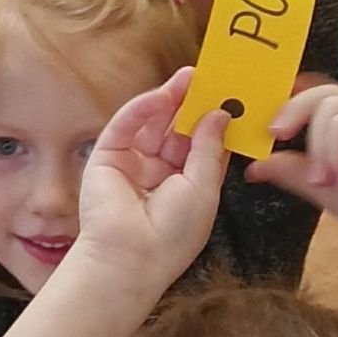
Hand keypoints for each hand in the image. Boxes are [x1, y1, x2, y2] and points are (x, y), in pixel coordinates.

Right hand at [70, 74, 227, 299]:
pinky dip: (142, 109)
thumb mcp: (204, 188)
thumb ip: (209, 148)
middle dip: (192, 105)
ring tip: (189, 78)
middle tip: (210, 78)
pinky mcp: (107, 158)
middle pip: (177, 130)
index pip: (201, 145)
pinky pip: (125, 127)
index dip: (215, 121)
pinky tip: (159, 95)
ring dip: (169, 100)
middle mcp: (159, 173)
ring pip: (152, 124)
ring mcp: (132, 164)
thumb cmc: (173, 234)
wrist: (131, 258)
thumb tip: (220, 114)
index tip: (230, 96)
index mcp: (187, 186)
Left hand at [250, 86, 337, 253]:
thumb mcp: (322, 190)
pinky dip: (337, 149)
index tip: (266, 117)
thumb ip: (293, 172)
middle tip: (275, 135)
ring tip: (330, 181)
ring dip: (320, 148)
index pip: (313, 97)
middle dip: (291, 112)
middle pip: (317, 93)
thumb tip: (254, 167)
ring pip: (327, 106)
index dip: (289, 98)